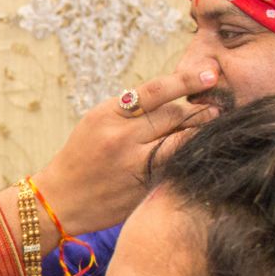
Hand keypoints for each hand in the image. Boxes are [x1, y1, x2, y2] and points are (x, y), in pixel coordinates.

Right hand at [30, 70, 220, 235]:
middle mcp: (121, 137)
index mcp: (108, 115)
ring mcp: (133, 164)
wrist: (59, 201)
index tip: (210, 74)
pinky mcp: (143, 186)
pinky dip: (187, 157)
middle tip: (215, 109)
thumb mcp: (97, 122)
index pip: (155, 91)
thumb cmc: (82, 157)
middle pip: (174, 115)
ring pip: (181, 141)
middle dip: (198, 111)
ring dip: (199, 134)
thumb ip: (131, 110)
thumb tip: (176, 97)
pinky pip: (175, 166)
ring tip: (211, 129)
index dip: (187, 81)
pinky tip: (195, 155)